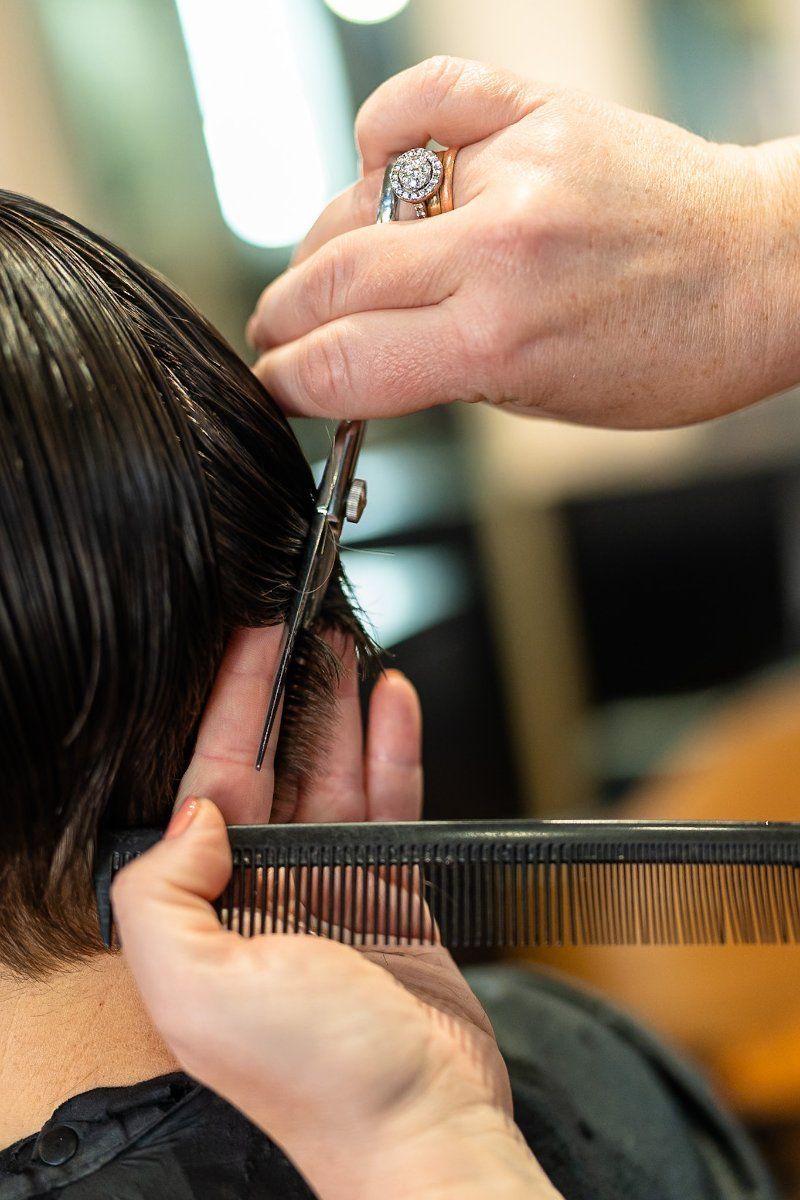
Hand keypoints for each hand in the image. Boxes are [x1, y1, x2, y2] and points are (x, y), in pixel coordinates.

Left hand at [112, 627, 558, 1199]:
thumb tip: (197, 815)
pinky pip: (391, 804)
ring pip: (334, 775)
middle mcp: (266, 896)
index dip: (227, 707)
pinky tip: (391, 704)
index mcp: (211, 913)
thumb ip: (163, 894)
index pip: (212, 784)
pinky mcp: (391, 895)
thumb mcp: (201, 991)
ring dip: (337, 710)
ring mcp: (332, 891)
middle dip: (281, 694)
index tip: (246, 643)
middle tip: (296, 626)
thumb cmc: (320, 1079)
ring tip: (342, 647)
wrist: (426, 1125)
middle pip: (274, 768)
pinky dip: (392, 751)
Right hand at [247, 57, 799, 429]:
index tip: (275, 385)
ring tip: (328, 272)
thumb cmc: (671, 351)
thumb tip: (361, 356)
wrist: (761, 268)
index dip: (287, 382)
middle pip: (330, 278)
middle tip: (278, 331)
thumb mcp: (545, 404)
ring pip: (358, 198)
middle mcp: (495, 249)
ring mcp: (512, 168)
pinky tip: (378, 169)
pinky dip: (380, 134)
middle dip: (285, 318)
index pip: (341, 364)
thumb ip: (444, 376)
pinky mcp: (534, 110)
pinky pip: (417, 99)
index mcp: (497, 342)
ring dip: (322, 246)